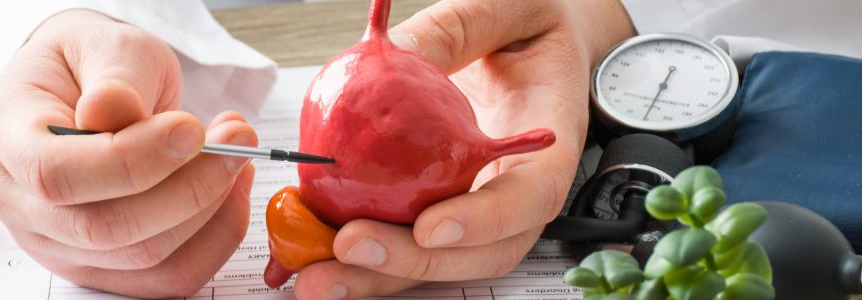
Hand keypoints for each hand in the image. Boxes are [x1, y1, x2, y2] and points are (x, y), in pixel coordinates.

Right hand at [0, 10, 257, 297]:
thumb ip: (114, 79)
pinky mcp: (103, 265)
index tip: (191, 129)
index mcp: (7, 139)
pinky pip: (166, 277)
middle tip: (236, 140)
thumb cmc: (90, 63)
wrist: (86, 85)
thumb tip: (112, 111)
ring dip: (210, 210)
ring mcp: (59, 244)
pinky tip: (230, 191)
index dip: (131, 160)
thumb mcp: (104, 45)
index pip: (56, 174)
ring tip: (235, 153)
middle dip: (188, 188)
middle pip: (104, 228)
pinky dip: (214, 238)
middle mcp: (21, 204)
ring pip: (144, 258)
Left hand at [292, 0, 634, 297]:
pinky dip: (359, 254)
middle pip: (478, 253)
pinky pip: (404, 238)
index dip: (483, 222)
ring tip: (318, 275)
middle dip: (412, 261)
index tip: (430, 226)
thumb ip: (449, 32)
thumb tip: (392, 52)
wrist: (530, 38)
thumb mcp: (496, 10)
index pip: (529, 199)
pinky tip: (312, 250)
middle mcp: (517, 189)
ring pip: (437, 260)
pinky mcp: (438, 208)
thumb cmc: (527, 22)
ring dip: (376, 275)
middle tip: (350, 247)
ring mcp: (479, 207)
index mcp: (550, 144)